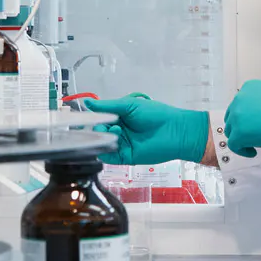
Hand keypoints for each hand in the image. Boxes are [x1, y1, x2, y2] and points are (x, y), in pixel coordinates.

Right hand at [83, 94, 210, 165]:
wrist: (175, 131)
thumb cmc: (156, 114)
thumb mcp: (129, 105)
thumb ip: (107, 106)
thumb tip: (87, 102)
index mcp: (120, 117)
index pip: (100, 119)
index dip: (93, 118)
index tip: (85, 117)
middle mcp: (120, 131)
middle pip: (100, 132)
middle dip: (97, 129)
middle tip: (103, 126)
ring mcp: (122, 144)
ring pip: (103, 144)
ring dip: (103, 138)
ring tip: (114, 131)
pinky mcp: (126, 157)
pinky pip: (110, 157)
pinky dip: (105, 153)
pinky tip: (107, 145)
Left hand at [223, 80, 260, 157]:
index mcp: (249, 89)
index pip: (239, 105)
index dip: (245, 118)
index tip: (251, 124)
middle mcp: (240, 100)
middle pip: (232, 118)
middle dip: (241, 128)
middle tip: (251, 135)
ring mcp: (238, 116)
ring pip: (231, 132)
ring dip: (241, 139)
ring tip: (253, 144)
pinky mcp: (240, 133)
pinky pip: (234, 145)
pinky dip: (242, 150)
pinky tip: (253, 151)